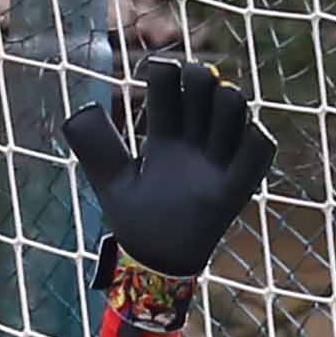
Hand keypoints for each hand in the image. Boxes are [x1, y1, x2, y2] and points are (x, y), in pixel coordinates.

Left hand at [64, 58, 277, 285]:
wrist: (156, 264)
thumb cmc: (137, 222)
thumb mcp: (111, 182)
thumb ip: (95, 147)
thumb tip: (76, 113)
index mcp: (164, 136)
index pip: (170, 85)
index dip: (166, 72)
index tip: (159, 76)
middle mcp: (193, 142)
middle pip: (206, 85)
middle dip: (200, 77)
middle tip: (193, 90)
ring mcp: (217, 161)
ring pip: (236, 107)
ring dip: (228, 101)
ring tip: (215, 114)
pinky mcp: (237, 187)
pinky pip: (259, 150)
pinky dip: (255, 137)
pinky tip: (239, 141)